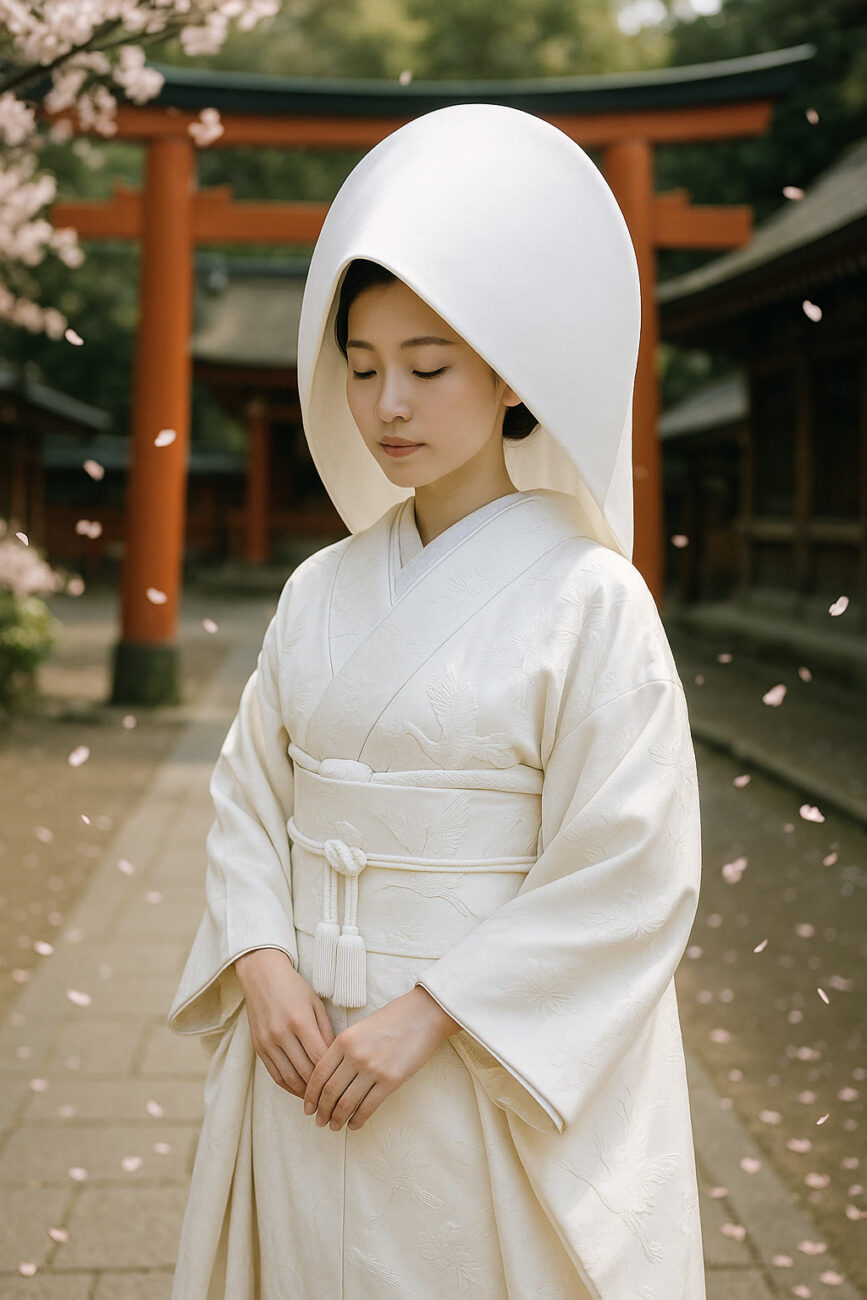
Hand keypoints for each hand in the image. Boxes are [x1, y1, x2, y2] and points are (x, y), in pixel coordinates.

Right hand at [234, 948, 334, 1098]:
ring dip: (304, 1092)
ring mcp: (267, 1042)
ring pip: (288, 1078)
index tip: (344, 1083)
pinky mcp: (258, 1047)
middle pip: (304, 1071)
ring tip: (319, 1099)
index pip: (319, 1057)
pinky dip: (288, 1086)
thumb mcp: (316, 1004)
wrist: (262, 977)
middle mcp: (281, 1033)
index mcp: (300, 1020)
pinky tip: (300, 1090)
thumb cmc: (294, 988)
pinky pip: (275, 1075)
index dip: (332, 1074)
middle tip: (335, 1097)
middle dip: (320, 1088)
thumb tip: (336, 1059)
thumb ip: (326, 1031)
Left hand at [303, 985, 459, 1131]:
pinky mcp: (391, 1080)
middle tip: (319, 1121)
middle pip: (330, 1091)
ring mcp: (373, 1068)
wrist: (423, 1015)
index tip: (307, 1107)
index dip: (310, 1094)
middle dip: (321, 1110)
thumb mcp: (360, 1028)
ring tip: (334, 1126)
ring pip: (346, 1102)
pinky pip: (368, 1107)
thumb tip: (330, 1078)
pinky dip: (358, 1119)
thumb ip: (344, 1050)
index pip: (319, 1073)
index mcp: (344, 1040)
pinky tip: (354, 1125)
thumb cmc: (392, 1020)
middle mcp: (355, 1055)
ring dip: (337, 1118)